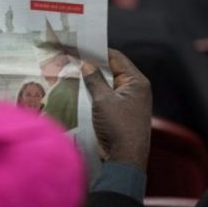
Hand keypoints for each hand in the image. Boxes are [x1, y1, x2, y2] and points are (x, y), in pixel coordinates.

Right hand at [82, 49, 151, 170]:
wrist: (125, 159)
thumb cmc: (118, 127)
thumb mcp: (103, 100)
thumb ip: (94, 80)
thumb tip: (86, 65)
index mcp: (136, 82)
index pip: (116, 57)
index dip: (97, 51)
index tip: (79, 46)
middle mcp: (135, 90)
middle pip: (111, 70)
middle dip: (92, 66)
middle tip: (71, 59)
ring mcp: (128, 102)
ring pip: (107, 85)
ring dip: (91, 81)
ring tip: (71, 73)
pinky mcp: (120, 114)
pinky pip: (105, 98)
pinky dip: (93, 94)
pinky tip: (78, 92)